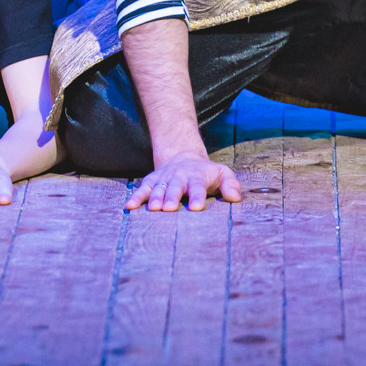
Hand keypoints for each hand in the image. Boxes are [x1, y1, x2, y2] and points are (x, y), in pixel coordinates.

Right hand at [124, 151, 240, 211]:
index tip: (196, 208)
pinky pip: (143, 189)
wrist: (182, 157)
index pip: (197, 186)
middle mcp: (178, 177)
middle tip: (169, 208)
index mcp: (196, 177)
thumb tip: (235, 197)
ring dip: (155, 198)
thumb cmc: (205, 173)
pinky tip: (130, 206)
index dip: (197, 196)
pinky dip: (136, 197)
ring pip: (158, 188)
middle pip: (175, 187)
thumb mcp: (222, 174)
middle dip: (172, 197)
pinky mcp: (151, 182)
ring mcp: (163, 179)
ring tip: (153, 209)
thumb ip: (230, 184)